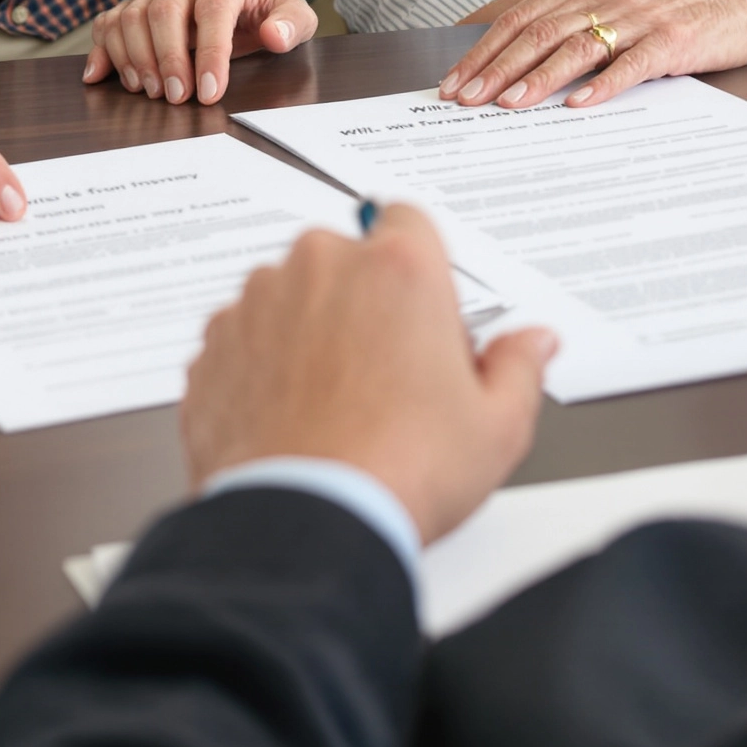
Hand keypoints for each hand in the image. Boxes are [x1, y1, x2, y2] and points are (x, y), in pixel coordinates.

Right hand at [82, 0, 314, 104]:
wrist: (242, 1)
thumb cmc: (265, 12)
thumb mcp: (294, 16)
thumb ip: (292, 24)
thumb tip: (274, 36)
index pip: (213, 9)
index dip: (210, 52)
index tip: (210, 91)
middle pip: (163, 11)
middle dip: (168, 59)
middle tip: (177, 98)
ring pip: (130, 16)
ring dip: (135, 58)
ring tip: (150, 92)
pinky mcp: (133, 5)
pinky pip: (107, 22)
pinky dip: (102, 49)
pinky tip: (101, 76)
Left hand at [181, 204, 558, 544]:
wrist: (304, 526)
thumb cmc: (396, 472)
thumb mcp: (496, 426)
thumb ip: (518, 366)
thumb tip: (533, 343)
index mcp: (399, 269)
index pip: (409, 220)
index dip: (421, 268)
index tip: (423, 308)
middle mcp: (322, 268)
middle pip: (348, 259)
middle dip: (364, 301)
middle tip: (389, 373)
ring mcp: (259, 303)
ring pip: (291, 296)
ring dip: (310, 330)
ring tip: (337, 404)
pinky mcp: (213, 346)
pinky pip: (245, 339)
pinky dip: (263, 367)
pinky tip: (294, 417)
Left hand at [438, 0, 746, 111]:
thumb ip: (576, 17)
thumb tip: (521, 57)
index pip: (521, 17)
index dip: (483, 50)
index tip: (453, 82)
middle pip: (537, 33)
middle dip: (494, 70)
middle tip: (464, 101)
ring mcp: (640, 15)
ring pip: (575, 47)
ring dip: (535, 79)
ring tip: (506, 106)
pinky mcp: (673, 39)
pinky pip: (630, 64)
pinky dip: (601, 86)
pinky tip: (577, 106)